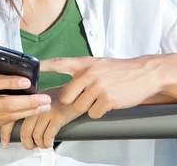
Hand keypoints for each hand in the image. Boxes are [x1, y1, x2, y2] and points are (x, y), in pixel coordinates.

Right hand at [0, 63, 52, 129]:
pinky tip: (32, 112)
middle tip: (45, 99)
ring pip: (8, 116)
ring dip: (29, 111)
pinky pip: (5, 121)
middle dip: (28, 102)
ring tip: (44, 106)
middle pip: (5, 104)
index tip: (28, 81)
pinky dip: (20, 116)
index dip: (11, 82)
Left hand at [0, 87, 81, 148]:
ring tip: (42, 144)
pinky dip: (48, 143)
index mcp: (31, 98)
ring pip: (36, 136)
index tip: (5, 141)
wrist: (81, 91)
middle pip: (25, 130)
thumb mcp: (45, 96)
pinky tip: (50, 142)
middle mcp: (37, 103)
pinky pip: (48, 136)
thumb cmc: (64, 96)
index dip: (6, 132)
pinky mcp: (59, 116)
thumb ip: (33, 106)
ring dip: (39, 144)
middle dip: (26, 143)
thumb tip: (24, 122)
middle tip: (29, 146)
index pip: (12, 116)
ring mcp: (47, 109)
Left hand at [40, 56, 162, 117]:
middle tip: (85, 97)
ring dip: (88, 107)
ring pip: (79, 107)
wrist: (145, 73)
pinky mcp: (108, 99)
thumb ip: (82, 72)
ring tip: (101, 97)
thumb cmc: (119, 71)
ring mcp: (98, 86)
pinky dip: (99, 112)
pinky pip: (93, 113)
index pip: (59, 63)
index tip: (31, 68)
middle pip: (66, 96)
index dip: (44, 66)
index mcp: (85, 63)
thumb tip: (66, 88)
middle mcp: (89, 73)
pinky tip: (108, 102)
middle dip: (73, 101)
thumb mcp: (98, 64)